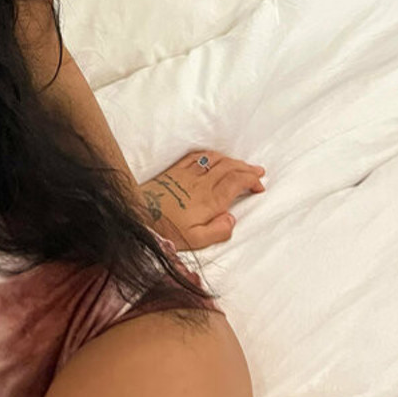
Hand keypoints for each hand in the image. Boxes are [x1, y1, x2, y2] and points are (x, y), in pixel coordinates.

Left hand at [140, 149, 265, 250]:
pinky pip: (196, 156)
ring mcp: (187, 174)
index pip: (236, 183)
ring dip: (231, 160)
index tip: (259, 186)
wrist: (138, 215)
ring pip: (214, 160)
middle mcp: (201, 184)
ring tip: (242, 164)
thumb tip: (232, 219)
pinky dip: (210, 155)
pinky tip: (215, 157)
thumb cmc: (167, 231)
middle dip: (246, 168)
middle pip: (229, 168)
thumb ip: (217, 231)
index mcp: (209, 201)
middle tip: (259, 172)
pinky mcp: (175, 171)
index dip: (250, 181)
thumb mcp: (195, 241)